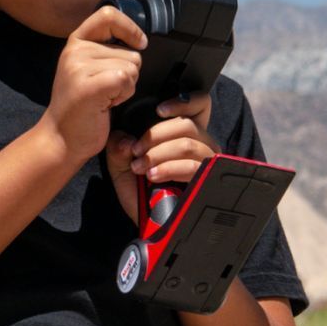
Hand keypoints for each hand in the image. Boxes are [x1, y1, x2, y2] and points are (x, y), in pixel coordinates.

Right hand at [39, 6, 144, 163]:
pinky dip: (124, 94)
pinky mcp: (88, 86)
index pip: (108, 15)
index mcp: (76, 42)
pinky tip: (107, 104)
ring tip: (104, 98)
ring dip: (126, 86)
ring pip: (131, 67)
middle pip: (130, 51)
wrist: (61, 138)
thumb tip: (140, 41)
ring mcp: (79, 67)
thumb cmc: (81, 108)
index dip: (130, 28)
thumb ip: (105, 51)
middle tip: (106, 91)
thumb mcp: (87, 69)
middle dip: (128, 73)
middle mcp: (75, 50)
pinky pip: (126, 79)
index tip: (139, 43)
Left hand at [106, 96, 214, 231]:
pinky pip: (193, 165)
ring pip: (188, 143)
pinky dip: (169, 168)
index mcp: (184, 133)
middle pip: (186, 124)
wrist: (149, 224)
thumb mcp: (121, 166)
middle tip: (137, 151)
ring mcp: (207, 162)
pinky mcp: (208, 179)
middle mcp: (201, 144)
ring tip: (142, 167)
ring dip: (159, 153)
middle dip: (156, 135)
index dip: (184, 101)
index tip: (159, 110)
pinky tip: (154, 175)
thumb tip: (126, 139)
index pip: (199, 104)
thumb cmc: (140, 192)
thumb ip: (118, 147)